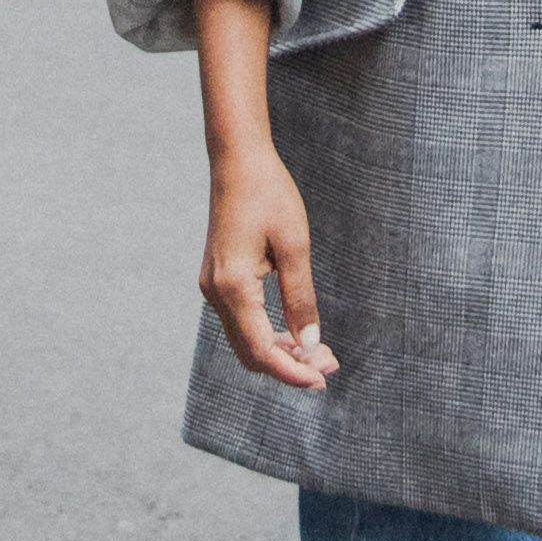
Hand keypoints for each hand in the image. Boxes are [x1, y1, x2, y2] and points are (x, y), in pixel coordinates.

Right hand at [201, 143, 336, 392]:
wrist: (237, 160)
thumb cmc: (269, 194)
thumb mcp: (294, 246)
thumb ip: (300, 297)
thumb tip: (309, 343)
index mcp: (233, 286)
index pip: (262, 350)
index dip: (292, 372)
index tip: (322, 380)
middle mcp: (215, 293)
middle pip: (250, 353)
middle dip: (289, 366)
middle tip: (329, 366)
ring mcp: (212, 287)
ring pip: (245, 340)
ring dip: (279, 352)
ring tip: (318, 353)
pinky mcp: (217, 279)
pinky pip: (241, 321)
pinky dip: (267, 334)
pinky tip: (294, 332)